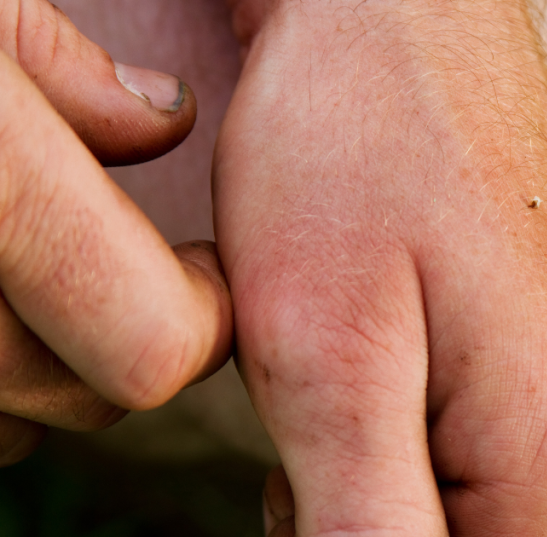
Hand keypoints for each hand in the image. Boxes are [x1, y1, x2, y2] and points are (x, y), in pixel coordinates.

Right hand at [0, 0, 232, 465]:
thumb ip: (52, 64)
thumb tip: (164, 117)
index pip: (155, 342)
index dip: (205, 313)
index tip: (203, 268)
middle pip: (86, 394)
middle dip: (128, 337)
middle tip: (120, 263)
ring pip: (12, 419)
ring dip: (52, 362)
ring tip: (37, 274)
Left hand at [216, 1, 546, 533]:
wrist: (409, 23)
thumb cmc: (358, 154)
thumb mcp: (331, 358)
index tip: (308, 468)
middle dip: (351, 525)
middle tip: (314, 400)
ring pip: (453, 528)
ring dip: (366, 485)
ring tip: (344, 360)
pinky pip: (468, 474)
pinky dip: (393, 447)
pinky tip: (373, 351)